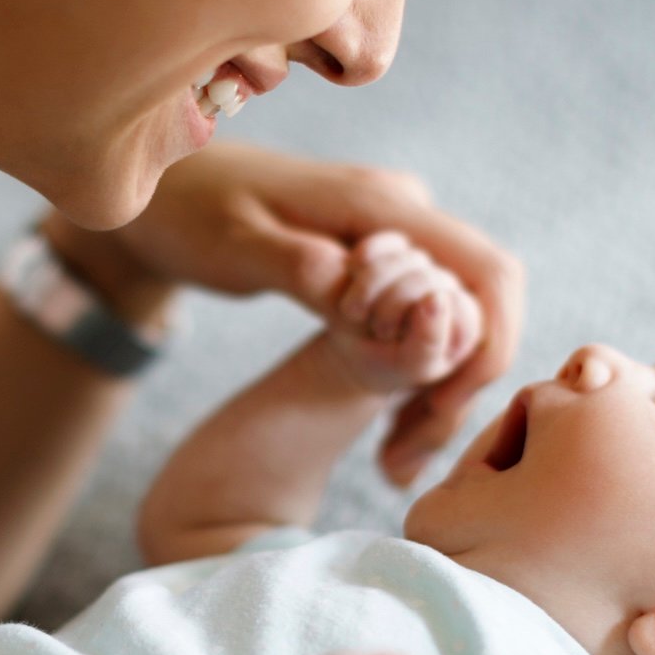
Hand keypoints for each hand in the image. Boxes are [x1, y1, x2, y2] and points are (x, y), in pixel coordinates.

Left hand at [60, 141, 524, 485]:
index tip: (433, 416)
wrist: (165, 191)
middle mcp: (406, 212)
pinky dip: (423, 379)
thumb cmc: (190, 212)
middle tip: (406, 460)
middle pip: (489, 304)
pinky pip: (432, 321)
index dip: (483, 351)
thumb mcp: (231, 243)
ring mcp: (399, 235)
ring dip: (445, 392)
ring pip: (465, 319)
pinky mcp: (382, 261)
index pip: (487, 272)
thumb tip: (348, 285)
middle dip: (467, 386)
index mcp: (382, 204)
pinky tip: (387, 436)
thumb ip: (292, 264)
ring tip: (394, 463)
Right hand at [324, 232, 483, 393]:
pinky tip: (352, 270)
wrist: (350, 349)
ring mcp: (423, 266)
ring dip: (372, 284)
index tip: (400, 346)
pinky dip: (367, 255)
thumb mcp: (408, 365)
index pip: (457, 306)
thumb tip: (436, 298)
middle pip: (430, 279)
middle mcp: (449, 289)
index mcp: (465, 321)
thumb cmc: (387, 364)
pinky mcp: (397, 249)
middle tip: (375, 331)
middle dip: (393, 305)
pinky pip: (388, 241)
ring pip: (408, 259)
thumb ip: (428, 342)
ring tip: (354, 311)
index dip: (426, 324)